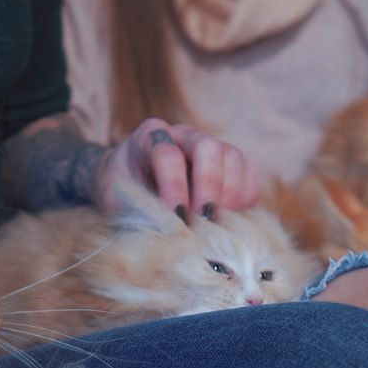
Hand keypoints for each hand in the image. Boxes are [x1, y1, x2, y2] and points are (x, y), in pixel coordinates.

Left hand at [96, 117, 262, 221]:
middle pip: (208, 146)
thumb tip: (169, 232)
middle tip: (205, 220)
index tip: (176, 217)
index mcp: (149, 137)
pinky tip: (232, 218)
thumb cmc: (121, 194)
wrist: (131, 185)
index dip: (174, 186)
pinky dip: (245, 197)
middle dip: (209, 185)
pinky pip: (249, 173)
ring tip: (217, 223)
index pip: (168, 154)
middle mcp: (182, 135)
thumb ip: (139, 208)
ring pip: (233, 157)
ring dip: (230, 193)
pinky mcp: (228, 164)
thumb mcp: (117, 200)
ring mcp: (209, 146)